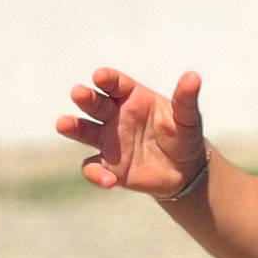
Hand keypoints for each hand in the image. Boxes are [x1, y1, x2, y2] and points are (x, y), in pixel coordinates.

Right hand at [55, 68, 205, 194]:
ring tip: (63, 124)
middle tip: (78, 93)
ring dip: (73, 127)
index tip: (100, 77)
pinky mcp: (107, 166)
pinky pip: (93, 168)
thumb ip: (186, 99)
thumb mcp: (188, 118)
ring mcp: (108, 141)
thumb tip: (193, 77)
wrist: (184, 170)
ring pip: (84, 131)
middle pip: (95, 103)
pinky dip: (96, 174)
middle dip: (85, 97)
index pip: (115, 83)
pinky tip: (109, 181)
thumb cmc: (184, 136)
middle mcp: (115, 116)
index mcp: (132, 97)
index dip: (106, 79)